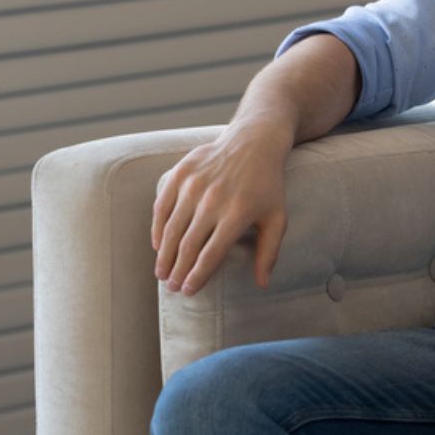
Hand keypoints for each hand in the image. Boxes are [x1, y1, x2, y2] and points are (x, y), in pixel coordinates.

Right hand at [152, 125, 290, 295]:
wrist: (253, 142)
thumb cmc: (267, 185)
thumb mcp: (277, 217)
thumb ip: (269, 251)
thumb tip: (263, 284)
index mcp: (237, 214)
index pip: (211, 254)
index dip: (197, 276)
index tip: (188, 291)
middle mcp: (213, 200)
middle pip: (188, 245)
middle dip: (177, 270)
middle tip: (171, 287)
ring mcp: (194, 185)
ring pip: (171, 229)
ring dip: (164, 255)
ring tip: (162, 273)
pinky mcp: (180, 174)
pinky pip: (162, 207)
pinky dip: (157, 228)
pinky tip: (158, 245)